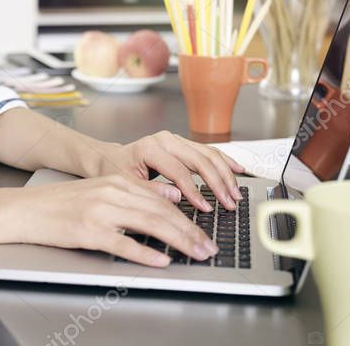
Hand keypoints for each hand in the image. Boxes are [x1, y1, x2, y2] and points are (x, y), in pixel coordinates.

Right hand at [0, 174, 218, 266]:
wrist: (25, 209)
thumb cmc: (61, 203)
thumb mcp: (101, 189)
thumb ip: (136, 191)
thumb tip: (172, 196)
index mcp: (118, 181)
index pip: (162, 200)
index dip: (189, 218)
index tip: (206, 234)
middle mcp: (112, 192)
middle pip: (162, 212)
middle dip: (191, 232)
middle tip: (209, 248)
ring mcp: (100, 211)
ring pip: (150, 225)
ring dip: (179, 242)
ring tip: (197, 254)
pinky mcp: (88, 231)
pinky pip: (123, 243)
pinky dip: (145, 253)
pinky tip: (161, 261)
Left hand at [92, 131, 245, 211]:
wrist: (112, 159)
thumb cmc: (117, 171)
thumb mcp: (127, 184)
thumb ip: (150, 190)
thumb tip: (177, 197)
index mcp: (151, 148)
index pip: (179, 171)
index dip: (194, 191)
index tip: (205, 208)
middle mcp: (166, 140)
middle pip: (199, 160)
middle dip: (218, 183)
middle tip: (229, 203)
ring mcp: (176, 140)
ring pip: (208, 154)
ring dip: (225, 174)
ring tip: (236, 193)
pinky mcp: (183, 143)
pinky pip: (208, 151)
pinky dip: (225, 161)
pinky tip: (238, 169)